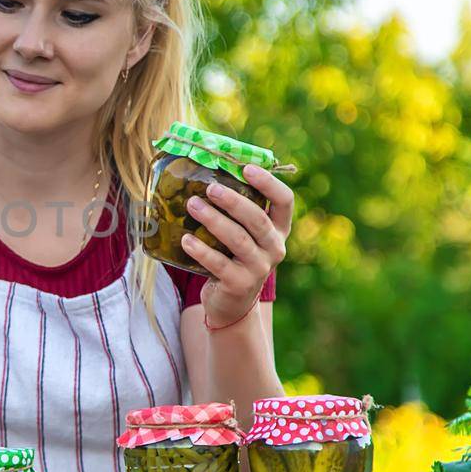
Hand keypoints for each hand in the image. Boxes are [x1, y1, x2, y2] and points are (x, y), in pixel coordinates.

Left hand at [181, 164, 294, 326]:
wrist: (231, 302)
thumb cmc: (233, 257)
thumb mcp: (243, 234)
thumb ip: (235, 211)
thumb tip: (204, 173)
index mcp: (279, 229)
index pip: (285, 201)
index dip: (268, 183)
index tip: (246, 169)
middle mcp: (275, 248)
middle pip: (258, 219)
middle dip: (233, 201)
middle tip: (210, 187)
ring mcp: (259, 268)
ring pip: (238, 239)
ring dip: (213, 220)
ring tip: (192, 205)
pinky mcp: (240, 284)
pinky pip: (219, 264)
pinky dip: (201, 250)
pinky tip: (186, 239)